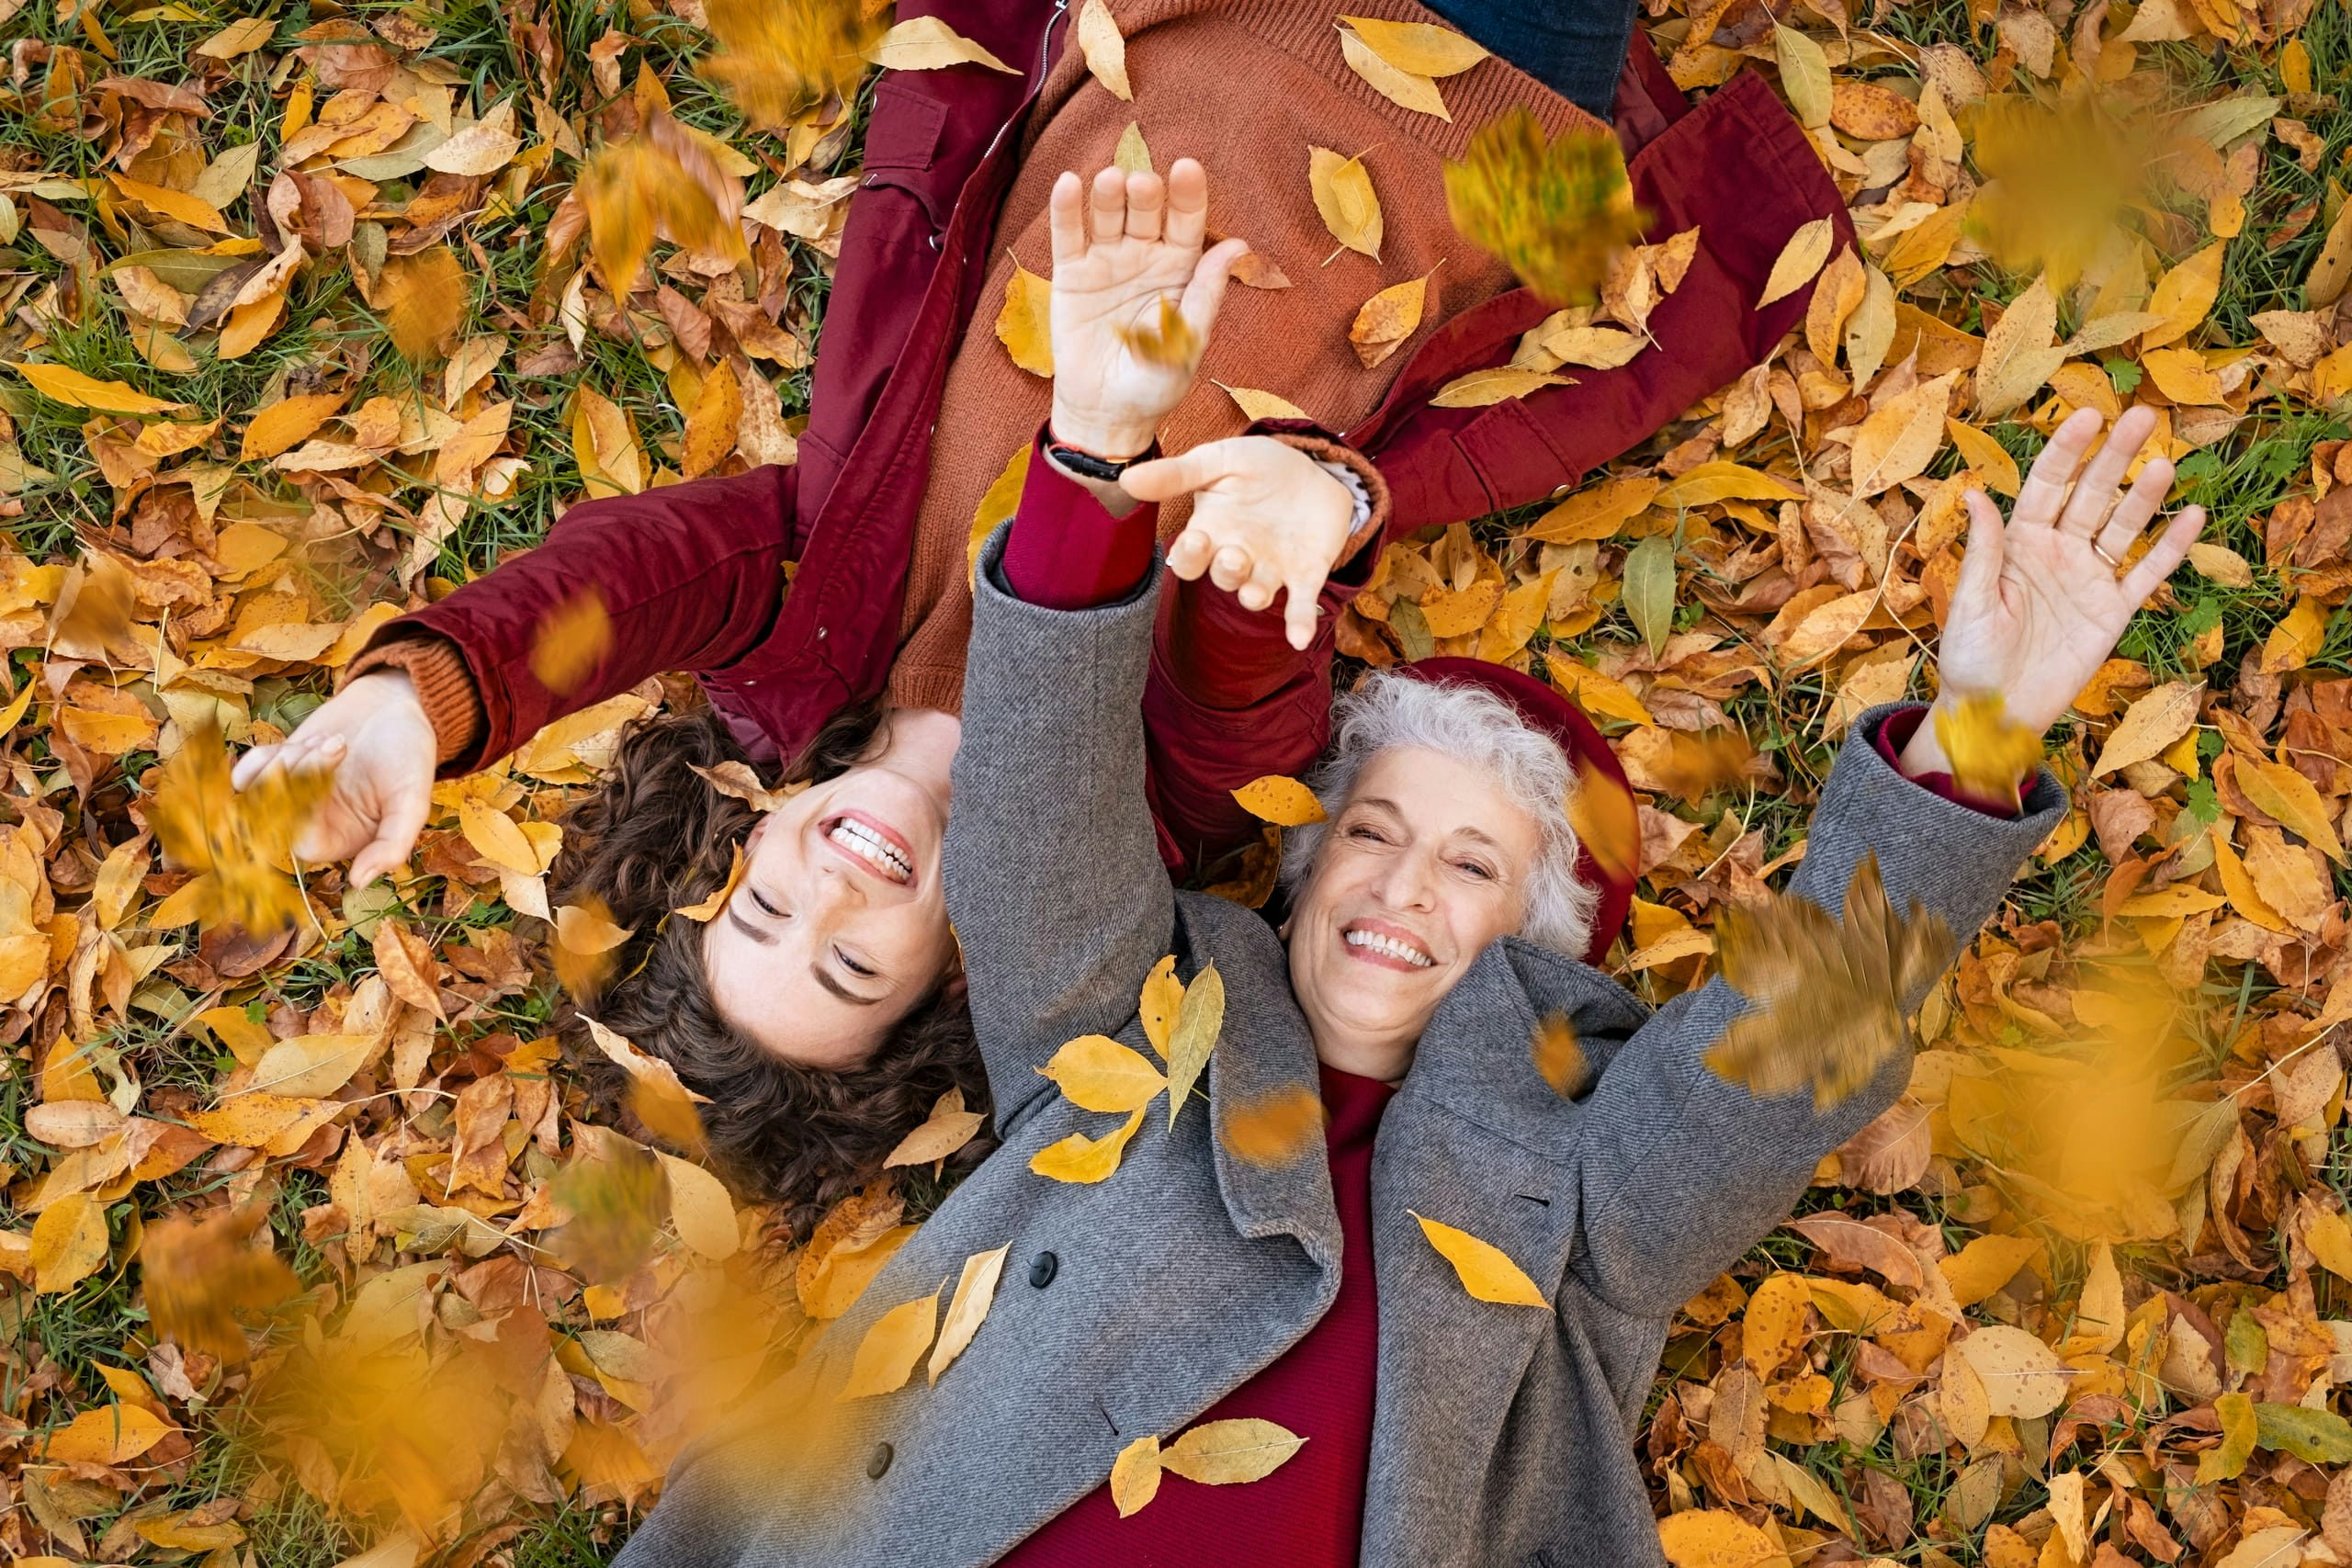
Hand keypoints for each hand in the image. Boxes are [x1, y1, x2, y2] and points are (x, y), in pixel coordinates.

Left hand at [231, 671, 437, 885]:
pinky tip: (300, 743)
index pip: (303, 844)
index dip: (305, 812)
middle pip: (275, 816)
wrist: (396, 706)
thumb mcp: (413, 802)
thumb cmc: (410, 755)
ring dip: (288, 760)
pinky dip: (264, 756)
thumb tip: (359, 884)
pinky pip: (245, 775)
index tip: (327, 774)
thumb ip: (393, 845)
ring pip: (258, 792)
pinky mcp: (277, 768)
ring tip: (331, 739)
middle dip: (300, 774)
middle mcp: (313, 822)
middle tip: (339, 744)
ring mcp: (291, 794)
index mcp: (343, 839)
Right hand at [1046, 158, 1248, 458]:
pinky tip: (1069, 184)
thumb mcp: (1188, 344)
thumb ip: (1207, 294)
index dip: (1188, 194)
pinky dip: (1067, 209)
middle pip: (1146, 210)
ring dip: (1108, 193)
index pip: (1187, 221)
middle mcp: (1145, 255)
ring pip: (1108, 214)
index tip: (1187, 169)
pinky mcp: (1071, 273)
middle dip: (1145, 193)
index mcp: (1181, 268)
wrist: (1107, 414)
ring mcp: (1107, 260)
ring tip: (1109, 182)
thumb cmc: (1156, 384)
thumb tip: (1238, 245)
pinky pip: (1069, 235)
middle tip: (1142, 185)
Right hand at [1123, 436, 1358, 650]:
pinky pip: (1300, 605)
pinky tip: (1301, 638)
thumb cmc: (1257, 467)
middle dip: (1226, 572)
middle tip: (1234, 555)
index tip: (1196, 539)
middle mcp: (1237, 557)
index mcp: (1210, 533)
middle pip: (1223, 578)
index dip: (1190, 555)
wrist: (1312, 470)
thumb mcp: (1218, 461)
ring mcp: (1270, 570)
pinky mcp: (1305, 576)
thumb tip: (1127, 478)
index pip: (1190, 558)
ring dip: (1254, 596)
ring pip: (1255, 594)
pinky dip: (1300, 622)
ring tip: (1254, 593)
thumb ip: (1177, 474)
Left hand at [1900, 405, 2202, 776]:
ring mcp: (2089, 580)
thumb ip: (1983, 549)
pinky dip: (2170, 548)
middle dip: (2113, 457)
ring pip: (2123, 528)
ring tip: (2165, 463)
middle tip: (2143, 417)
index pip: (2046, 486)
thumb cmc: (1970, 658)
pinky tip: (2191, 517)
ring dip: (2144, 496)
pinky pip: (2147, 574)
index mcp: (2019, 544)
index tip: (2088, 415)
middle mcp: (2057, 553)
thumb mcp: (1971, 601)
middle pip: (2091, 496)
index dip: (2067, 451)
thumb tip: (1976, 492)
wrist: (1994, 713)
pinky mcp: (2113, 612)